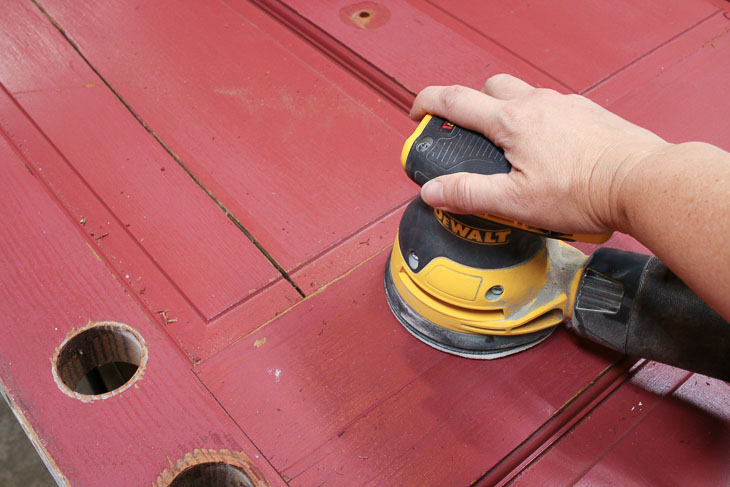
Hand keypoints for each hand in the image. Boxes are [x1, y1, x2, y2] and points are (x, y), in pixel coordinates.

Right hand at [410, 74, 670, 234]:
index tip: (417, 112)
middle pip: (491, 87)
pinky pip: (553, 107)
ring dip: (507, 111)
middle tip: (468, 134)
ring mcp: (565, 105)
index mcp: (512, 122)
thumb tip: (433, 190)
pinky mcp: (588, 113)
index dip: (428, 103)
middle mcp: (538, 104)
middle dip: (471, 104)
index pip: (456, 100)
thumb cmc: (584, 191)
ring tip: (511, 149)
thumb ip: (469, 193)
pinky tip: (549, 151)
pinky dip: (540, 120)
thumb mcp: (515, 201)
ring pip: (524, 94)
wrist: (642, 181)